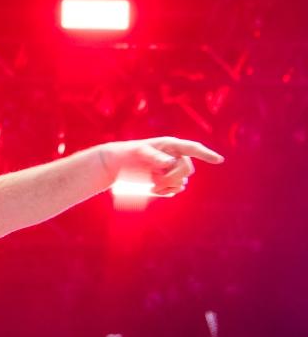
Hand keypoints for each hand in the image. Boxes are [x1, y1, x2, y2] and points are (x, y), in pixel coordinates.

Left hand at [99, 137, 224, 195]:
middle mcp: (175, 156)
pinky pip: (175, 189)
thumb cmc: (127, 153)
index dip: (206, 154)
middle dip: (172, 178)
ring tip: (151, 186)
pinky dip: (166, 192)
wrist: (117, 164)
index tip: (219, 160)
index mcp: (170, 145)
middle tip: (154, 182)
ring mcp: (173, 169)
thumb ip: (154, 156)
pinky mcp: (168, 180)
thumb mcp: (138, 152)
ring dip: (167, 186)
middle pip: (187, 170)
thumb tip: (170, 162)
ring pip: (182, 182)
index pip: (192, 148)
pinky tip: (154, 190)